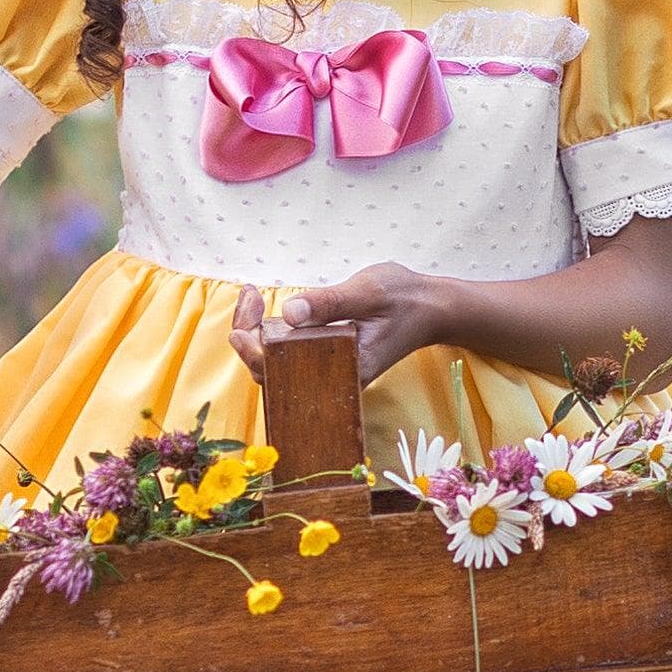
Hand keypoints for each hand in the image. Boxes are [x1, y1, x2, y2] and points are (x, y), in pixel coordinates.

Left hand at [231, 266, 447, 386]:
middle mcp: (332, 378)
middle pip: (271, 372)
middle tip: (250, 296)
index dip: (254, 354)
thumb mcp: (368, 293)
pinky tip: (264, 307)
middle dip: (249, 335)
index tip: (240, 328)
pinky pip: (287, 354)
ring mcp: (328, 369)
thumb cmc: (404, 299)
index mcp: (344, 371)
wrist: (430, 308)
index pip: (283, 375)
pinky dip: (270, 332)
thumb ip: (330, 303)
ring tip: (252, 298)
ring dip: (256, 332)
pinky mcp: (325, 358)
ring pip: (276, 364)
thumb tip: (290, 313)